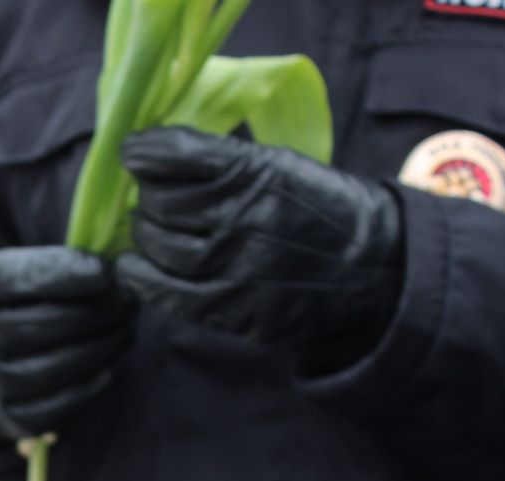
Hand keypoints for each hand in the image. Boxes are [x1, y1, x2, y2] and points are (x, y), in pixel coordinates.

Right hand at [0, 246, 133, 439]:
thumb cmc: (3, 305)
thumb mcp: (9, 271)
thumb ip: (52, 267)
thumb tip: (116, 273)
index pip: (23, 279)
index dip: (71, 275)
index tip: (108, 273)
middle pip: (44, 326)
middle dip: (98, 313)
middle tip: (129, 303)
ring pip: (53, 369)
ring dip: (101, 349)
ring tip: (125, 332)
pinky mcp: (6, 417)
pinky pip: (54, 407)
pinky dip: (88, 387)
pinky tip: (108, 367)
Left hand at [118, 127, 403, 373]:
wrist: (371, 268)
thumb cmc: (321, 209)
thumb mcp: (284, 165)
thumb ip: (226, 161)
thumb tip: (158, 156)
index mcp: (257, 171)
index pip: (176, 153)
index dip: (143, 150)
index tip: (132, 151)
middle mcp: (239, 217)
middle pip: (159, 200)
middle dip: (149, 194)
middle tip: (156, 196)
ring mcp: (230, 265)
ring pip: (156, 243)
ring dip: (144, 232)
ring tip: (150, 227)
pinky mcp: (225, 306)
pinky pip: (161, 289)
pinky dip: (139, 274)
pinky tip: (134, 264)